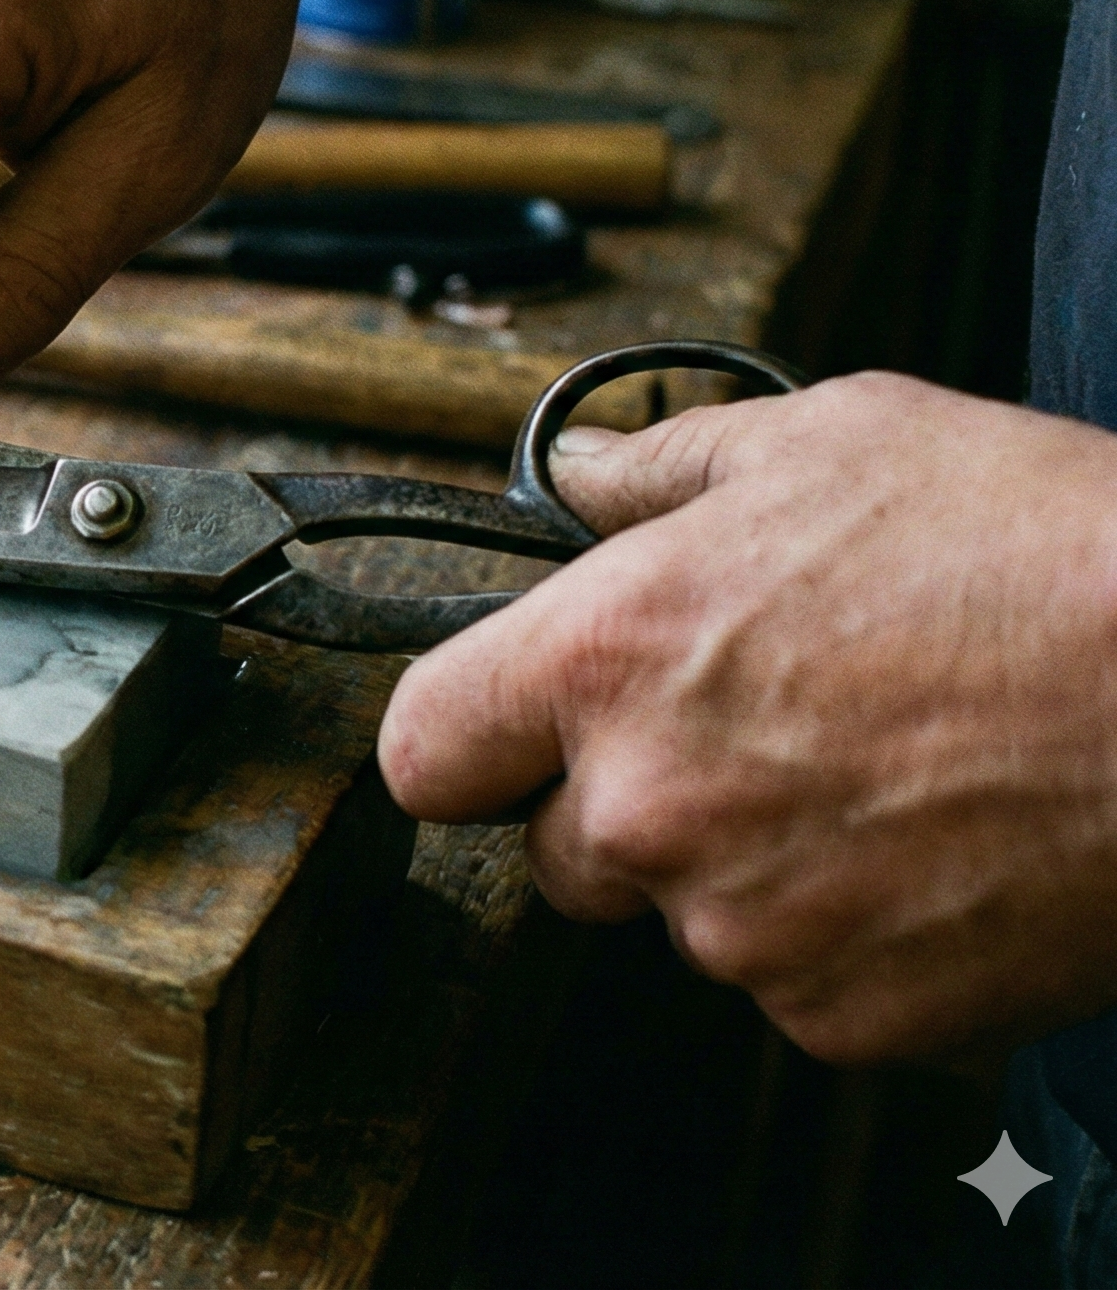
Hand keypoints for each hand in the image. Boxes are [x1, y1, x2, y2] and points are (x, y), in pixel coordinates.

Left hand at [381, 373, 1116, 1062]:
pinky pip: (797, 985)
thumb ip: (664, 468)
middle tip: (764, 732)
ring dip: (750, 868)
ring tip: (886, 776)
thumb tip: (575, 475)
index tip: (510, 728)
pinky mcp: (841, 1018)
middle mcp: (644, 810)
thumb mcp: (832, 440)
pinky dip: (851, 938)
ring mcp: (739, 929)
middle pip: (558, 849)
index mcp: (605, 662)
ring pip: (688, 918)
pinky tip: (936, 852)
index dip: (465, 736)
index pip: (421, 748)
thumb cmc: (1036, 554)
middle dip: (628, 803)